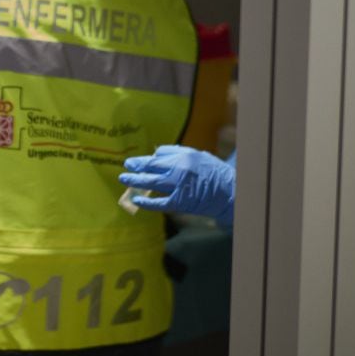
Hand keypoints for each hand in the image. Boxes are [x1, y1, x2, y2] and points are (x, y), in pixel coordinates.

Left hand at [119, 145, 234, 226]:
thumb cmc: (214, 172)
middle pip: (151, 167)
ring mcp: (178, 186)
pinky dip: (146, 202)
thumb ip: (177, 154)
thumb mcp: (198, 156)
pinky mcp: (180, 202)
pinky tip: (136, 199)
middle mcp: (179, 169)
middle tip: (125, 168)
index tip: (133, 162)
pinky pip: (159, 202)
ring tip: (124, 179)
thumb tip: (155, 154)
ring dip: (135, 181)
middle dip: (136, 167)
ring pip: (151, 182)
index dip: (144, 159)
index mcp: (184, 156)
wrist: (230, 192)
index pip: (158, 155)